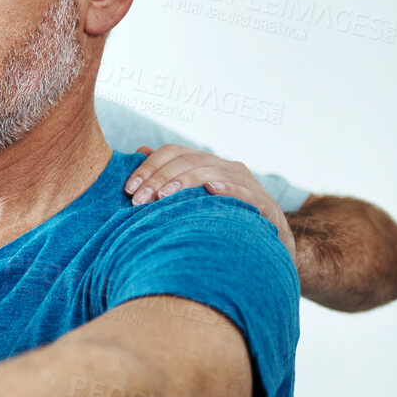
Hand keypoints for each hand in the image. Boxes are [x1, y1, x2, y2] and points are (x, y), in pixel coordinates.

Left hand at [126, 144, 295, 257]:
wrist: (268, 246)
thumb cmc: (223, 219)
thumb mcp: (195, 197)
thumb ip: (170, 174)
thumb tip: (142, 151)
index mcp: (207, 163)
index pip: (174, 152)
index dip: (149, 166)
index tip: (128, 188)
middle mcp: (226, 167)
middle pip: (188, 162)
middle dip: (159, 179)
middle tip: (137, 200)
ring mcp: (247, 183)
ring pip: (212, 172)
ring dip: (184, 182)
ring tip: (162, 196)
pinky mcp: (264, 203)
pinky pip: (246, 193)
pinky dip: (229, 189)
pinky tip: (211, 190)